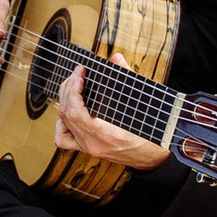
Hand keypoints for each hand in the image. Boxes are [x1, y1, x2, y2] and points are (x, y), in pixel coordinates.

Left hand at [53, 65, 168, 169]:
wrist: (154, 157)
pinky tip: (71, 112)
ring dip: (65, 102)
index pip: (76, 112)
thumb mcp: (142, 103)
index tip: (81, 74)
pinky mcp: (88, 149)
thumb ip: (127, 78)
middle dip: (69, 88)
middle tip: (78, 74)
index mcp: (106, 134)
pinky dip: (62, 123)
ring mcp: (89, 148)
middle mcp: (93, 143)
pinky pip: (64, 139)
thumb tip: (117, 59)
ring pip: (63, 125)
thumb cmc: (151, 134)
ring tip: (72, 88)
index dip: (73, 89)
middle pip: (67, 114)